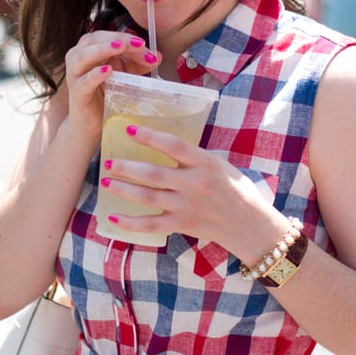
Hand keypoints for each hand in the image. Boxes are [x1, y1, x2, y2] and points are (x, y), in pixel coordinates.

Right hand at [63, 31, 160, 145]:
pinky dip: (96, 74)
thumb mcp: (124, 74)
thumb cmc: (104, 93)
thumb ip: (138, 63)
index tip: (144, 44)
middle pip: (96, 40)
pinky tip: (107, 71)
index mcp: (89, 47)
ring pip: (85, 55)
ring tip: (120, 46)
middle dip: (119, 39)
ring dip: (104, 49)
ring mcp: (75, 74)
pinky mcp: (76, 92)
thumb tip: (157, 55)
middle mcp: (78, 56)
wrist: (91, 122)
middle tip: (138, 44)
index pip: (108, 35)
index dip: (127, 37)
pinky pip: (85, 81)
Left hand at [99, 123, 272, 253]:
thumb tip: (162, 144)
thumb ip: (194, 157)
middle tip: (107, 161)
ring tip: (105, 181)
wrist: (250, 224)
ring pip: (147, 197)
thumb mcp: (220, 165)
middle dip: (126, 167)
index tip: (128, 129)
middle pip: (153, 174)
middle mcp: (195, 184)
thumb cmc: (236, 190)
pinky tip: (111, 217)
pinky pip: (150, 224)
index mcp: (205, 163)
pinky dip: (129, 223)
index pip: (173, 146)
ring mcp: (187, 206)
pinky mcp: (182, 224)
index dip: (149, 136)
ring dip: (123, 189)